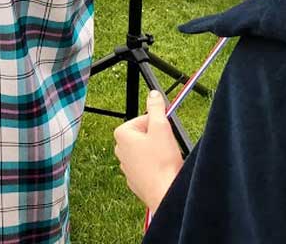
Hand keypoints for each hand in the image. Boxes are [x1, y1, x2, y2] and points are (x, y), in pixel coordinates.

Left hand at [113, 90, 183, 211]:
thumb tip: (153, 94)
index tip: (165, 133)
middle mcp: (119, 149)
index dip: (158, 125)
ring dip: (157, 152)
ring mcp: (126, 165)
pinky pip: (147, 166)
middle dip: (157, 138)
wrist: (164, 192)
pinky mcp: (134, 178)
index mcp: (122, 134)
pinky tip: (162, 170)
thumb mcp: (161, 128)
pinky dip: (155, 166)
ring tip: (165, 159)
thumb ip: (156, 108)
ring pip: (146, 151)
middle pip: (144, 135)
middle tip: (166, 147)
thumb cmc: (161, 162)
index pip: (144, 119)